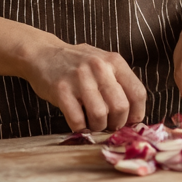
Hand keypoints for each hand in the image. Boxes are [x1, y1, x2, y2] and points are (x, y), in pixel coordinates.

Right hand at [21, 38, 146, 132]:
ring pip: (100, 115)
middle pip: (121, 107)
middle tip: (109, 125)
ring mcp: (80, 78)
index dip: (137, 114)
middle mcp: (99, 67)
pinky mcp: (61, 90)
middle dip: (117, 123)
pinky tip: (79, 124)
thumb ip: (119, 83)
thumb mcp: (103, 63)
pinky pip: (77, 120)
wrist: (43, 53)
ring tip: (92, 124)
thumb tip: (134, 115)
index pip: (138, 93)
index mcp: (114, 61)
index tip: (130, 122)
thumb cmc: (77, 63)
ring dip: (98, 127)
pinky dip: (80, 128)